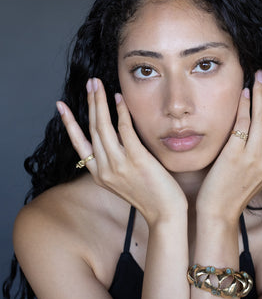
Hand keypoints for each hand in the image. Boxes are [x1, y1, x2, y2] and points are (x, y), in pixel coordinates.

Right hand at [57, 78, 186, 225]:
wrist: (164, 215)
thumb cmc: (149, 197)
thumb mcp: (123, 182)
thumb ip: (115, 163)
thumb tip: (115, 141)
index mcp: (99, 174)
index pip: (79, 143)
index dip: (69, 123)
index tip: (61, 106)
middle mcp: (104, 169)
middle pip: (91, 129)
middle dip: (89, 103)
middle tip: (89, 83)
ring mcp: (119, 164)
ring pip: (103, 126)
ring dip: (99, 102)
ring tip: (97, 84)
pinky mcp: (136, 159)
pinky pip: (124, 129)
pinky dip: (120, 111)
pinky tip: (118, 98)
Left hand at [196, 70, 261, 222]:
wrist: (219, 212)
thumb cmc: (234, 193)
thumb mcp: (257, 176)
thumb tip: (259, 133)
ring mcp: (253, 156)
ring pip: (261, 116)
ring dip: (260, 92)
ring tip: (259, 76)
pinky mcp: (235, 154)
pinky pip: (242, 123)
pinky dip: (244, 105)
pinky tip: (244, 92)